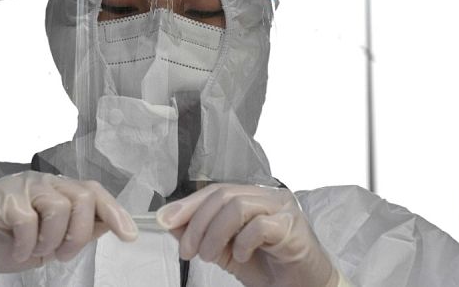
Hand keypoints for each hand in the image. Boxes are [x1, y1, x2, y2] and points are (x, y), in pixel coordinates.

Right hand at [0, 171, 137, 273]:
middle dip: (79, 234)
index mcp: (62, 191)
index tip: (130, 235)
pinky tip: (19, 251)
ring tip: (37, 250)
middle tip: (61, 253)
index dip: (115, 212)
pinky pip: (28, 220)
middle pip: (83, 198)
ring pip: (59, 207)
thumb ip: (79, 228)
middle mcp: (47, 183)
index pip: (95, 192)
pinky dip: (27, 244)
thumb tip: (112, 225)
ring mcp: (25, 186)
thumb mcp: (52, 238)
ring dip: (51, 240)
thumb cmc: (11, 237)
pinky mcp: (3, 197)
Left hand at [156, 183, 338, 286]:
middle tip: (188, 250)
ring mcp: (282, 209)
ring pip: (238, 206)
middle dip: (197, 223)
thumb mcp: (225, 251)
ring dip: (215, 234)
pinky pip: (260, 225)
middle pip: (223, 195)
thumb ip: (201, 235)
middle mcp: (268, 197)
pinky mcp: (293, 227)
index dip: (188, 204)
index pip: (215, 191)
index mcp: (252, 198)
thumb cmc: (269, 268)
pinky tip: (242, 256)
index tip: (165, 220)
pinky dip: (243, 242)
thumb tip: (171, 222)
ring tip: (209, 256)